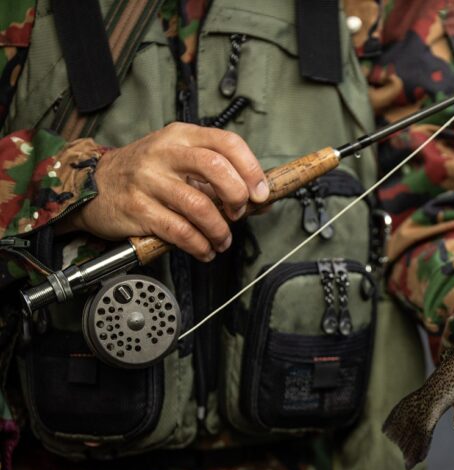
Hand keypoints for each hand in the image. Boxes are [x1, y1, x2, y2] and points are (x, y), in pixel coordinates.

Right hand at [62, 122, 269, 261]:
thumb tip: (262, 200)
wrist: (92, 186)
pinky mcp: (137, 208)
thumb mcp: (180, 163)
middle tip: (238, 214)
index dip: (251, 169)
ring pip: (198, 205)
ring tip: (222, 240)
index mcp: (181, 137)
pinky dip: (199, 245)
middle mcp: (165, 153)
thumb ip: (218, 179)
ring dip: (219, 230)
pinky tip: (203, 249)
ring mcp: (148, 180)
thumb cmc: (145, 175)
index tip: (260, 193)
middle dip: (236, 196)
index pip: (227, 142)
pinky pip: (178, 230)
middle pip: (215, 167)